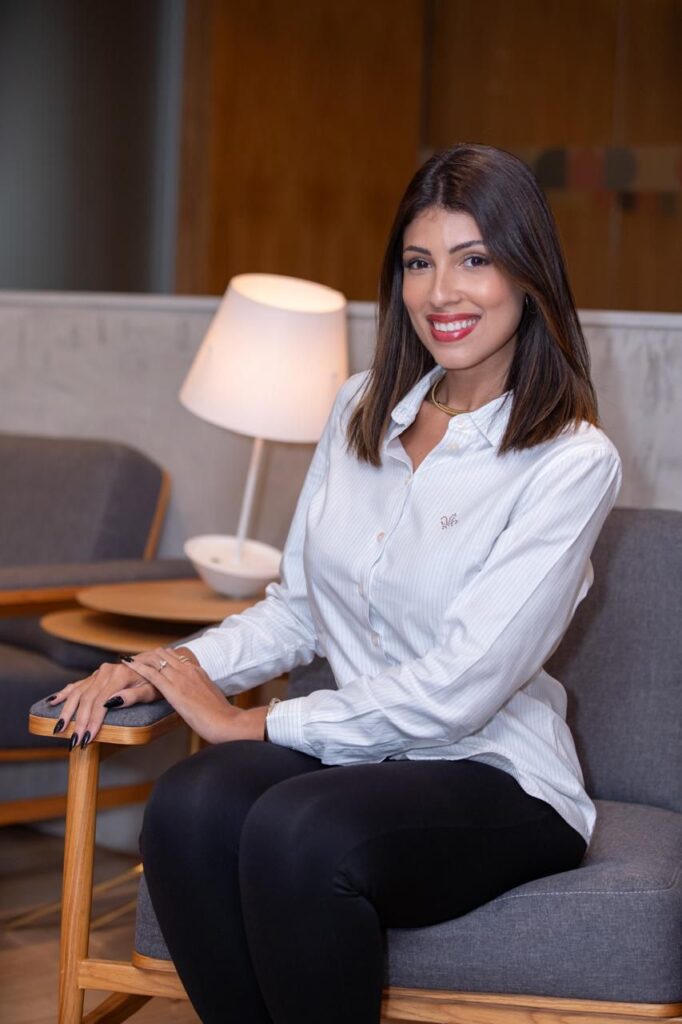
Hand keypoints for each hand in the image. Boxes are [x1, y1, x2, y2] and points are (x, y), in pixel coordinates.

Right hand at [47, 658, 161, 748]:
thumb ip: (133, 696)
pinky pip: (77, 684)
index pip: (101, 702)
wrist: (154, 665)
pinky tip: (53, 701)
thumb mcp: (151, 691)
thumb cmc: (155, 682)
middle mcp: (106, 671)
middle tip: (73, 741)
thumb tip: (111, 703)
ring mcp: (99, 672)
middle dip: (78, 722)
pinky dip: (65, 693)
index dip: (92, 721)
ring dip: (67, 712)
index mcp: (120, 675)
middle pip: (87, 699)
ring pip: (78, 693)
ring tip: (58, 729)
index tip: (87, 738)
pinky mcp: (96, 675)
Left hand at [128, 648, 267, 744]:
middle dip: (148, 656)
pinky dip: (138, 667)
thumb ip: (200, 694)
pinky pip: (152, 674)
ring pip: (156, 660)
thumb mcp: (210, 698)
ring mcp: (181, 678)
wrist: (226, 721)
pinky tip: (127, 664)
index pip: (176, 657)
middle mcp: (189, 670)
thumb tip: (195, 698)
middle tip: (134, 658)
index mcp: (198, 671)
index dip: (162, 657)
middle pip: (164, 655)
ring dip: (141, 659)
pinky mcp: (173, 690)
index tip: (151, 658)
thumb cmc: (221, 716)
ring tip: (127, 660)